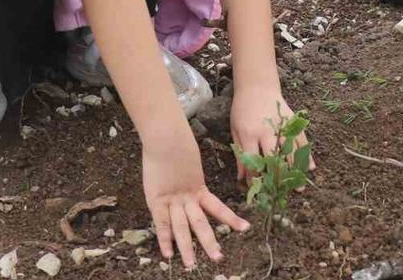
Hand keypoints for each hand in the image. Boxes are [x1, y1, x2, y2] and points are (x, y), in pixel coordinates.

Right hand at [142, 129, 249, 269]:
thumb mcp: (188, 160)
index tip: (244, 228)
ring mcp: (173, 200)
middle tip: (219, 259)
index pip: (218, 207)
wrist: (165, 137)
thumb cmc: (176, 142)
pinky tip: (168, 254)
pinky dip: (164, 239)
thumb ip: (190, 175)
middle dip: (209, 242)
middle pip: (201, 224)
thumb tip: (192, 179)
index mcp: (198, 187)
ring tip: (191, 265)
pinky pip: (161, 223)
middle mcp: (188, 197)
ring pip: (182, 228)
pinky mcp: (157, 200)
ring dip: (187, 248)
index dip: (231, 218)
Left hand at [231, 87, 314, 181]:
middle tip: (281, 192)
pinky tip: (310, 168)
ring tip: (297, 187)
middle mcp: (267, 131)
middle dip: (278, 178)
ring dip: (295, 171)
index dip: (255, 178)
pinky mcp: (293, 121)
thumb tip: (240, 178)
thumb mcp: (235, 130)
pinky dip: (307, 155)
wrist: (257, 86)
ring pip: (291, 152)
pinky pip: (302, 141)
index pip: (253, 162)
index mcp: (250, 134)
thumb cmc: (242, 109)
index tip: (257, 190)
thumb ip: (239, 154)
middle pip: (275, 159)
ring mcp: (282, 126)